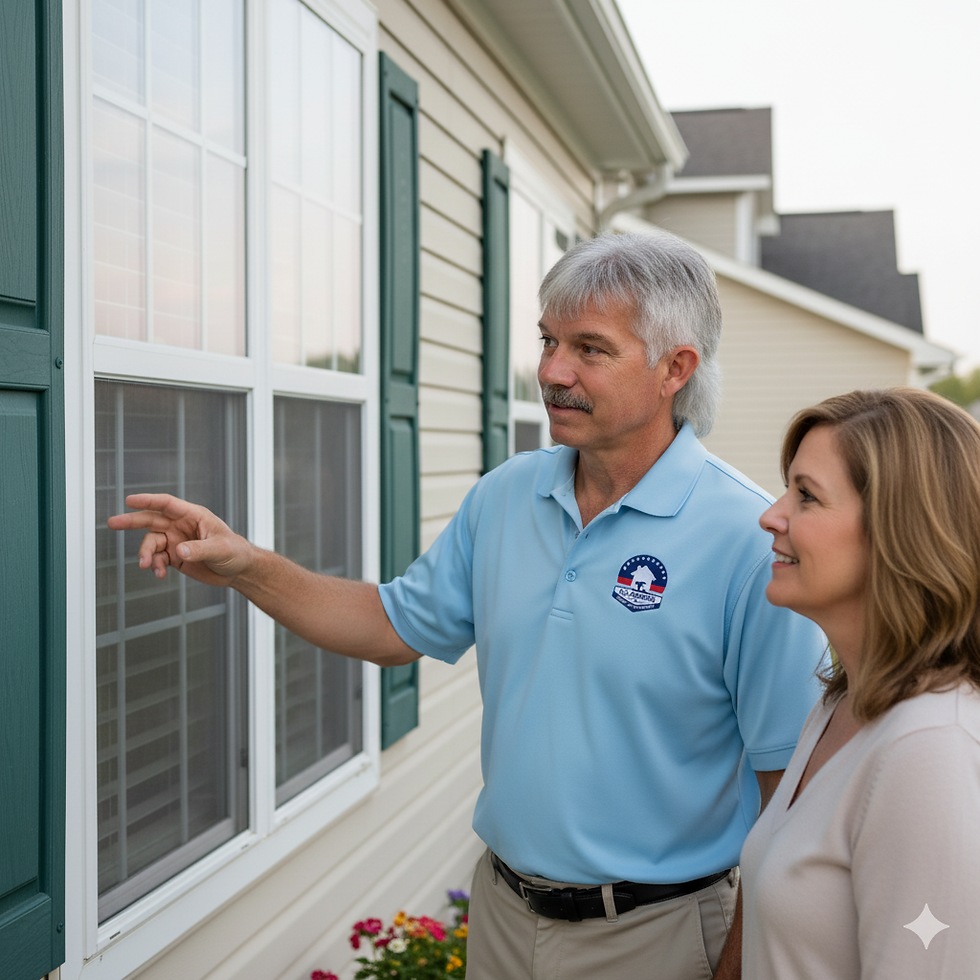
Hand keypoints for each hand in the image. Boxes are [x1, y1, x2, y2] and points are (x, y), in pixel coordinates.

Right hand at [107, 493, 252, 586]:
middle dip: (132, 521)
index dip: (148, 500)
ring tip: (147, 565)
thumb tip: (178, 551)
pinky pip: (158, 559)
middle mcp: (181, 526)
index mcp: (193, 515)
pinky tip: (159, 574)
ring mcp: (177, 541)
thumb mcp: (220, 548)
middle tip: (113, 523)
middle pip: (151, 519)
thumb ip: (199, 549)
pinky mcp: (175, 557)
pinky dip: (156, 566)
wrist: (239, 570)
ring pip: (152, 543)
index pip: (167, 504)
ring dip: (146, 554)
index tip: (130, 500)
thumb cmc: (236, 551)